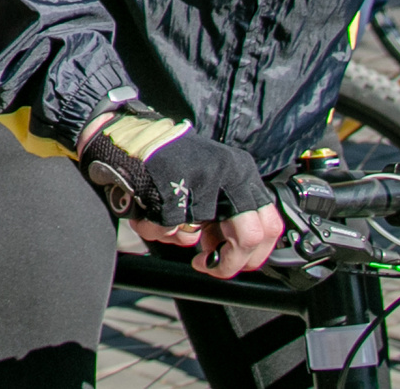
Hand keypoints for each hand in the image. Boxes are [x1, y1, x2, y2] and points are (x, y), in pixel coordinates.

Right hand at [76, 108, 279, 278]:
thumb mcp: (214, 181)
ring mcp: (200, 181)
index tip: (237, 262)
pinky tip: (148, 213)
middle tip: (210, 265)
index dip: (255, 254)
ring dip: (178, 240)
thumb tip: (236, 253)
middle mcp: (228, 175)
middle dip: (228, 262)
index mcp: (242, 173)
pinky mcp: (170, 189)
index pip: (270, 225)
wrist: (129, 134)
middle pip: (248, 236)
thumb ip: (230, 212)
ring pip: (198, 236)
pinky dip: (154, 229)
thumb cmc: (170, 160)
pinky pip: (167, 229)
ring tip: (168, 227)